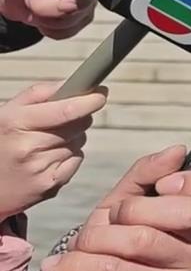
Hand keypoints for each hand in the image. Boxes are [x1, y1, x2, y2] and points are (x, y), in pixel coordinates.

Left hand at [0, 0, 95, 38]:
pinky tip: (41, 15)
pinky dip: (46, 27)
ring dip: (44, 17)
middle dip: (48, 7)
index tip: (63, 1)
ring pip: (68, 24)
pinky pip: (62, 33)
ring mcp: (84, 9)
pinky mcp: (76, 25)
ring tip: (35, 3)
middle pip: (77, 9)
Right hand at [0, 82, 106, 219]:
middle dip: (79, 118)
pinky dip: (68, 158)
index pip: (66, 110)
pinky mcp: (49, 186)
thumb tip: (77, 84)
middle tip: (62, 121)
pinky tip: (47, 159)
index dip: (89, 101)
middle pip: (78, 125)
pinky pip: (76, 161)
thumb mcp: (8, 112)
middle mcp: (27, 147)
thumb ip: (41, 93)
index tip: (100, 95)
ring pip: (78, 143)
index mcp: (16, 123)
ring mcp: (39, 169)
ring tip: (45, 144)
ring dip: (71, 139)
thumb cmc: (1, 141)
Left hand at [41, 144, 190, 270]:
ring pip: (145, 241)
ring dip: (102, 235)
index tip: (164, 184)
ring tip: (87, 237)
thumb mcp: (134, 191)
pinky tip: (68, 262)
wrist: (98, 265)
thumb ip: (151, 170)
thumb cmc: (124, 224)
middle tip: (116, 212)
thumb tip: (176, 152)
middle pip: (187, 213)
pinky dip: (83, 264)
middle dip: (136, 207)